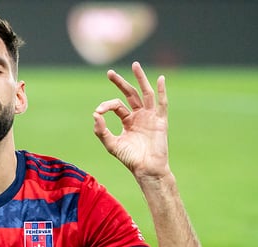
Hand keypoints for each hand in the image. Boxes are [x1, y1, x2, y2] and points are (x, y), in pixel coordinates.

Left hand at [92, 62, 169, 180]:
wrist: (147, 169)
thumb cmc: (130, 159)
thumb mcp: (112, 145)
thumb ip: (101, 131)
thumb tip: (95, 114)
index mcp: (128, 120)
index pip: (116, 106)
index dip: (106, 106)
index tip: (99, 111)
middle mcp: (139, 116)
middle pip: (130, 94)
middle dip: (120, 83)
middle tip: (109, 73)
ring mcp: (151, 117)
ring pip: (145, 93)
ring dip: (140, 79)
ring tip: (135, 65)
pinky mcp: (161, 121)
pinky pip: (162, 103)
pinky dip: (161, 91)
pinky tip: (160, 79)